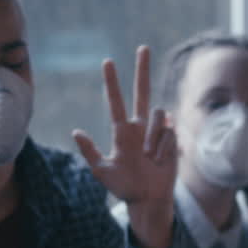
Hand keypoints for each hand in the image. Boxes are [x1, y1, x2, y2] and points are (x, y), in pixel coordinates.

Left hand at [73, 45, 177, 247]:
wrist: (147, 200)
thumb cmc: (123, 187)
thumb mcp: (102, 171)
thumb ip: (89, 152)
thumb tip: (75, 131)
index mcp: (122, 132)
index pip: (116, 101)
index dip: (112, 82)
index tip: (107, 62)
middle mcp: (140, 127)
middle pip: (143, 92)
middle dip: (142, 70)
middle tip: (142, 47)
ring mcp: (157, 132)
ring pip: (159, 115)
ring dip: (153, 137)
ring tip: (149, 158)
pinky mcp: (172, 139)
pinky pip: (169, 131)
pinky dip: (163, 147)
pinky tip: (159, 160)